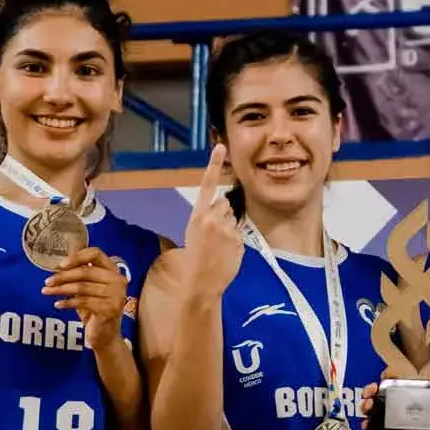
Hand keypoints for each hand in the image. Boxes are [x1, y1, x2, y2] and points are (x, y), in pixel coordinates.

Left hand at [42, 247, 129, 352]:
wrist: (105, 334)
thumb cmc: (95, 308)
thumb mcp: (88, 289)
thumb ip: (80, 275)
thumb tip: (58, 266)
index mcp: (113, 271)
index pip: (95, 254)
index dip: (76, 257)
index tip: (60, 265)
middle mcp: (117, 281)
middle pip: (85, 271)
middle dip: (63, 276)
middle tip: (47, 281)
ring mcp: (115, 295)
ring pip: (82, 287)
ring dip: (61, 289)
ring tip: (47, 292)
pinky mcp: (109, 309)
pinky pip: (82, 302)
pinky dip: (67, 303)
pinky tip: (58, 305)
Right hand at [184, 145, 243, 298]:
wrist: (200, 283)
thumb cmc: (192, 260)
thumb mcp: (190, 235)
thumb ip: (204, 219)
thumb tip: (217, 210)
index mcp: (197, 217)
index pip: (207, 185)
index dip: (214, 164)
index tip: (220, 147)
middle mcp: (214, 220)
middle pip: (224, 203)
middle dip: (221, 212)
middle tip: (213, 231)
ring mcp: (228, 231)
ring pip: (232, 217)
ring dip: (228, 225)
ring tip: (217, 244)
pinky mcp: (239, 241)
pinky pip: (239, 233)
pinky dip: (234, 240)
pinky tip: (225, 252)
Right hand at [358, 375, 429, 429]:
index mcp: (408, 394)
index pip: (394, 379)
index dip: (387, 375)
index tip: (386, 376)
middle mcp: (395, 404)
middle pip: (377, 391)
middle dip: (371, 389)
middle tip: (372, 392)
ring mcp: (389, 418)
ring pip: (371, 407)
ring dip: (366, 404)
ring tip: (369, 406)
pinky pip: (372, 428)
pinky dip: (367, 425)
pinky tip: (367, 424)